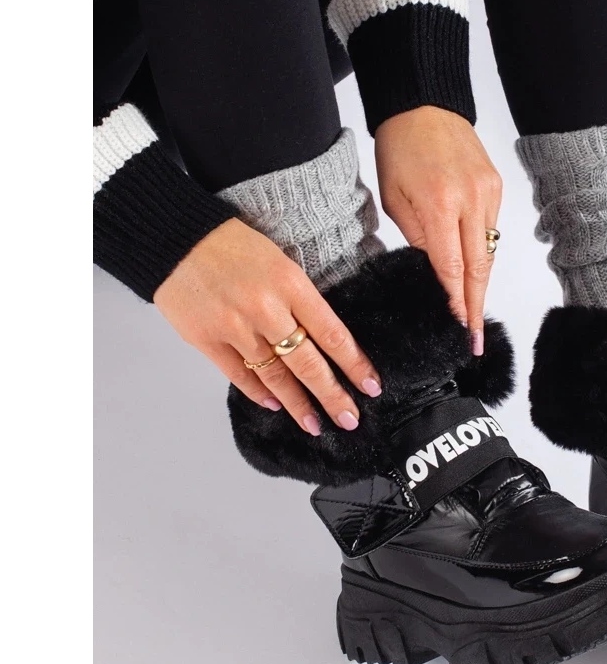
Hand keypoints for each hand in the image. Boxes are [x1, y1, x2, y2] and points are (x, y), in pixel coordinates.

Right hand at [153, 217, 381, 433]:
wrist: (178, 239)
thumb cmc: (233, 246)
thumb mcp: (281, 261)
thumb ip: (300, 300)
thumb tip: (324, 340)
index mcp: (290, 284)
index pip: (333, 333)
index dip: (354, 364)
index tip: (371, 386)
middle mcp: (265, 309)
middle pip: (308, 362)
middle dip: (332, 395)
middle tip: (350, 419)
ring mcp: (234, 327)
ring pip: (275, 376)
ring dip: (297, 404)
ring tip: (315, 424)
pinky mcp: (206, 340)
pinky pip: (240, 374)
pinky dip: (259, 392)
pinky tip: (275, 405)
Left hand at [375, 106, 502, 352]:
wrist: (424, 104)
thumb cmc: (400, 148)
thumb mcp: (394, 197)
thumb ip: (417, 237)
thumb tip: (434, 274)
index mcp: (440, 203)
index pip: (452, 266)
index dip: (457, 302)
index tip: (459, 329)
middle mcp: (471, 199)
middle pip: (480, 266)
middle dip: (477, 306)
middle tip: (474, 338)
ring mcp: (490, 193)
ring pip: (489, 250)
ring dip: (481, 283)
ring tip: (473, 315)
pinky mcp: (497, 186)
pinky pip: (492, 229)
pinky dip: (483, 253)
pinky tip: (474, 273)